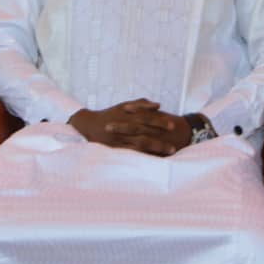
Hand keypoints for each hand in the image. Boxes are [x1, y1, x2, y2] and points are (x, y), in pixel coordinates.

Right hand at [68, 99, 190, 156]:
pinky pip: (131, 153)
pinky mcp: (115, 149)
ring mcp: (119, 139)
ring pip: (139, 144)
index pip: (146, 117)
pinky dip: (143, 156)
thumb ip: (141, 103)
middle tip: (175, 144)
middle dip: (160, 138)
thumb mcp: (124, 105)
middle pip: (145, 131)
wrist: (88, 124)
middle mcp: (123, 126)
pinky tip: (154, 160)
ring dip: (155, 148)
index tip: (173, 125)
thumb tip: (158, 105)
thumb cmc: (110, 114)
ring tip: (169, 152)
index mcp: (126, 114)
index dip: (160, 121)